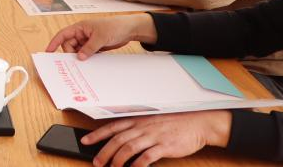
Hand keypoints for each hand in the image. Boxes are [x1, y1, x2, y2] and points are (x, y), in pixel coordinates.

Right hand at [45, 14, 156, 58]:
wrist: (128, 30)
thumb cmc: (114, 27)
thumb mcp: (100, 37)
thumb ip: (89, 48)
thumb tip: (79, 58)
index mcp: (80, 27)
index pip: (63, 34)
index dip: (54, 42)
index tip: (48, 51)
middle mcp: (82, 34)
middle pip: (69, 46)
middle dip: (71, 53)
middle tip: (76, 62)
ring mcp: (88, 41)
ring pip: (78, 51)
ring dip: (80, 57)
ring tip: (85, 64)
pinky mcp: (94, 47)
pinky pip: (86, 54)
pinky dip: (86, 59)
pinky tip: (90, 63)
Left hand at [84, 111, 230, 166]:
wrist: (197, 123)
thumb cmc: (175, 123)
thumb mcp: (153, 121)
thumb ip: (138, 129)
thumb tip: (121, 140)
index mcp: (138, 120)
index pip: (113, 127)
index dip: (97, 134)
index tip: (85, 140)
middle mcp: (143, 127)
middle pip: (118, 140)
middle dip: (104, 152)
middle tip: (96, 162)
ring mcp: (153, 136)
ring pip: (129, 148)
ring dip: (117, 160)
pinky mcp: (164, 146)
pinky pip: (147, 156)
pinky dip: (137, 164)